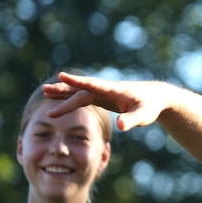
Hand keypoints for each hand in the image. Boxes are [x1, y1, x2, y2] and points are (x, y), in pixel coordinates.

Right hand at [42, 72, 171, 131]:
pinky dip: (71, 98)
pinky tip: (60, 100)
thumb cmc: (151, 106)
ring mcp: (103, 93)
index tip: (62, 75)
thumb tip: (120, 127)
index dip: (78, 81)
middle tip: (44, 90)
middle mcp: (106, 89)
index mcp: (114, 90)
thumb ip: (132, 120)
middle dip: (64, 90)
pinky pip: (84, 97)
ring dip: (64, 92)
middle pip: (81, 90)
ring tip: (44, 91)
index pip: (92, 85)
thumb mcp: (144, 115)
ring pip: (80, 92)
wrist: (157, 97)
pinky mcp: (103, 97)